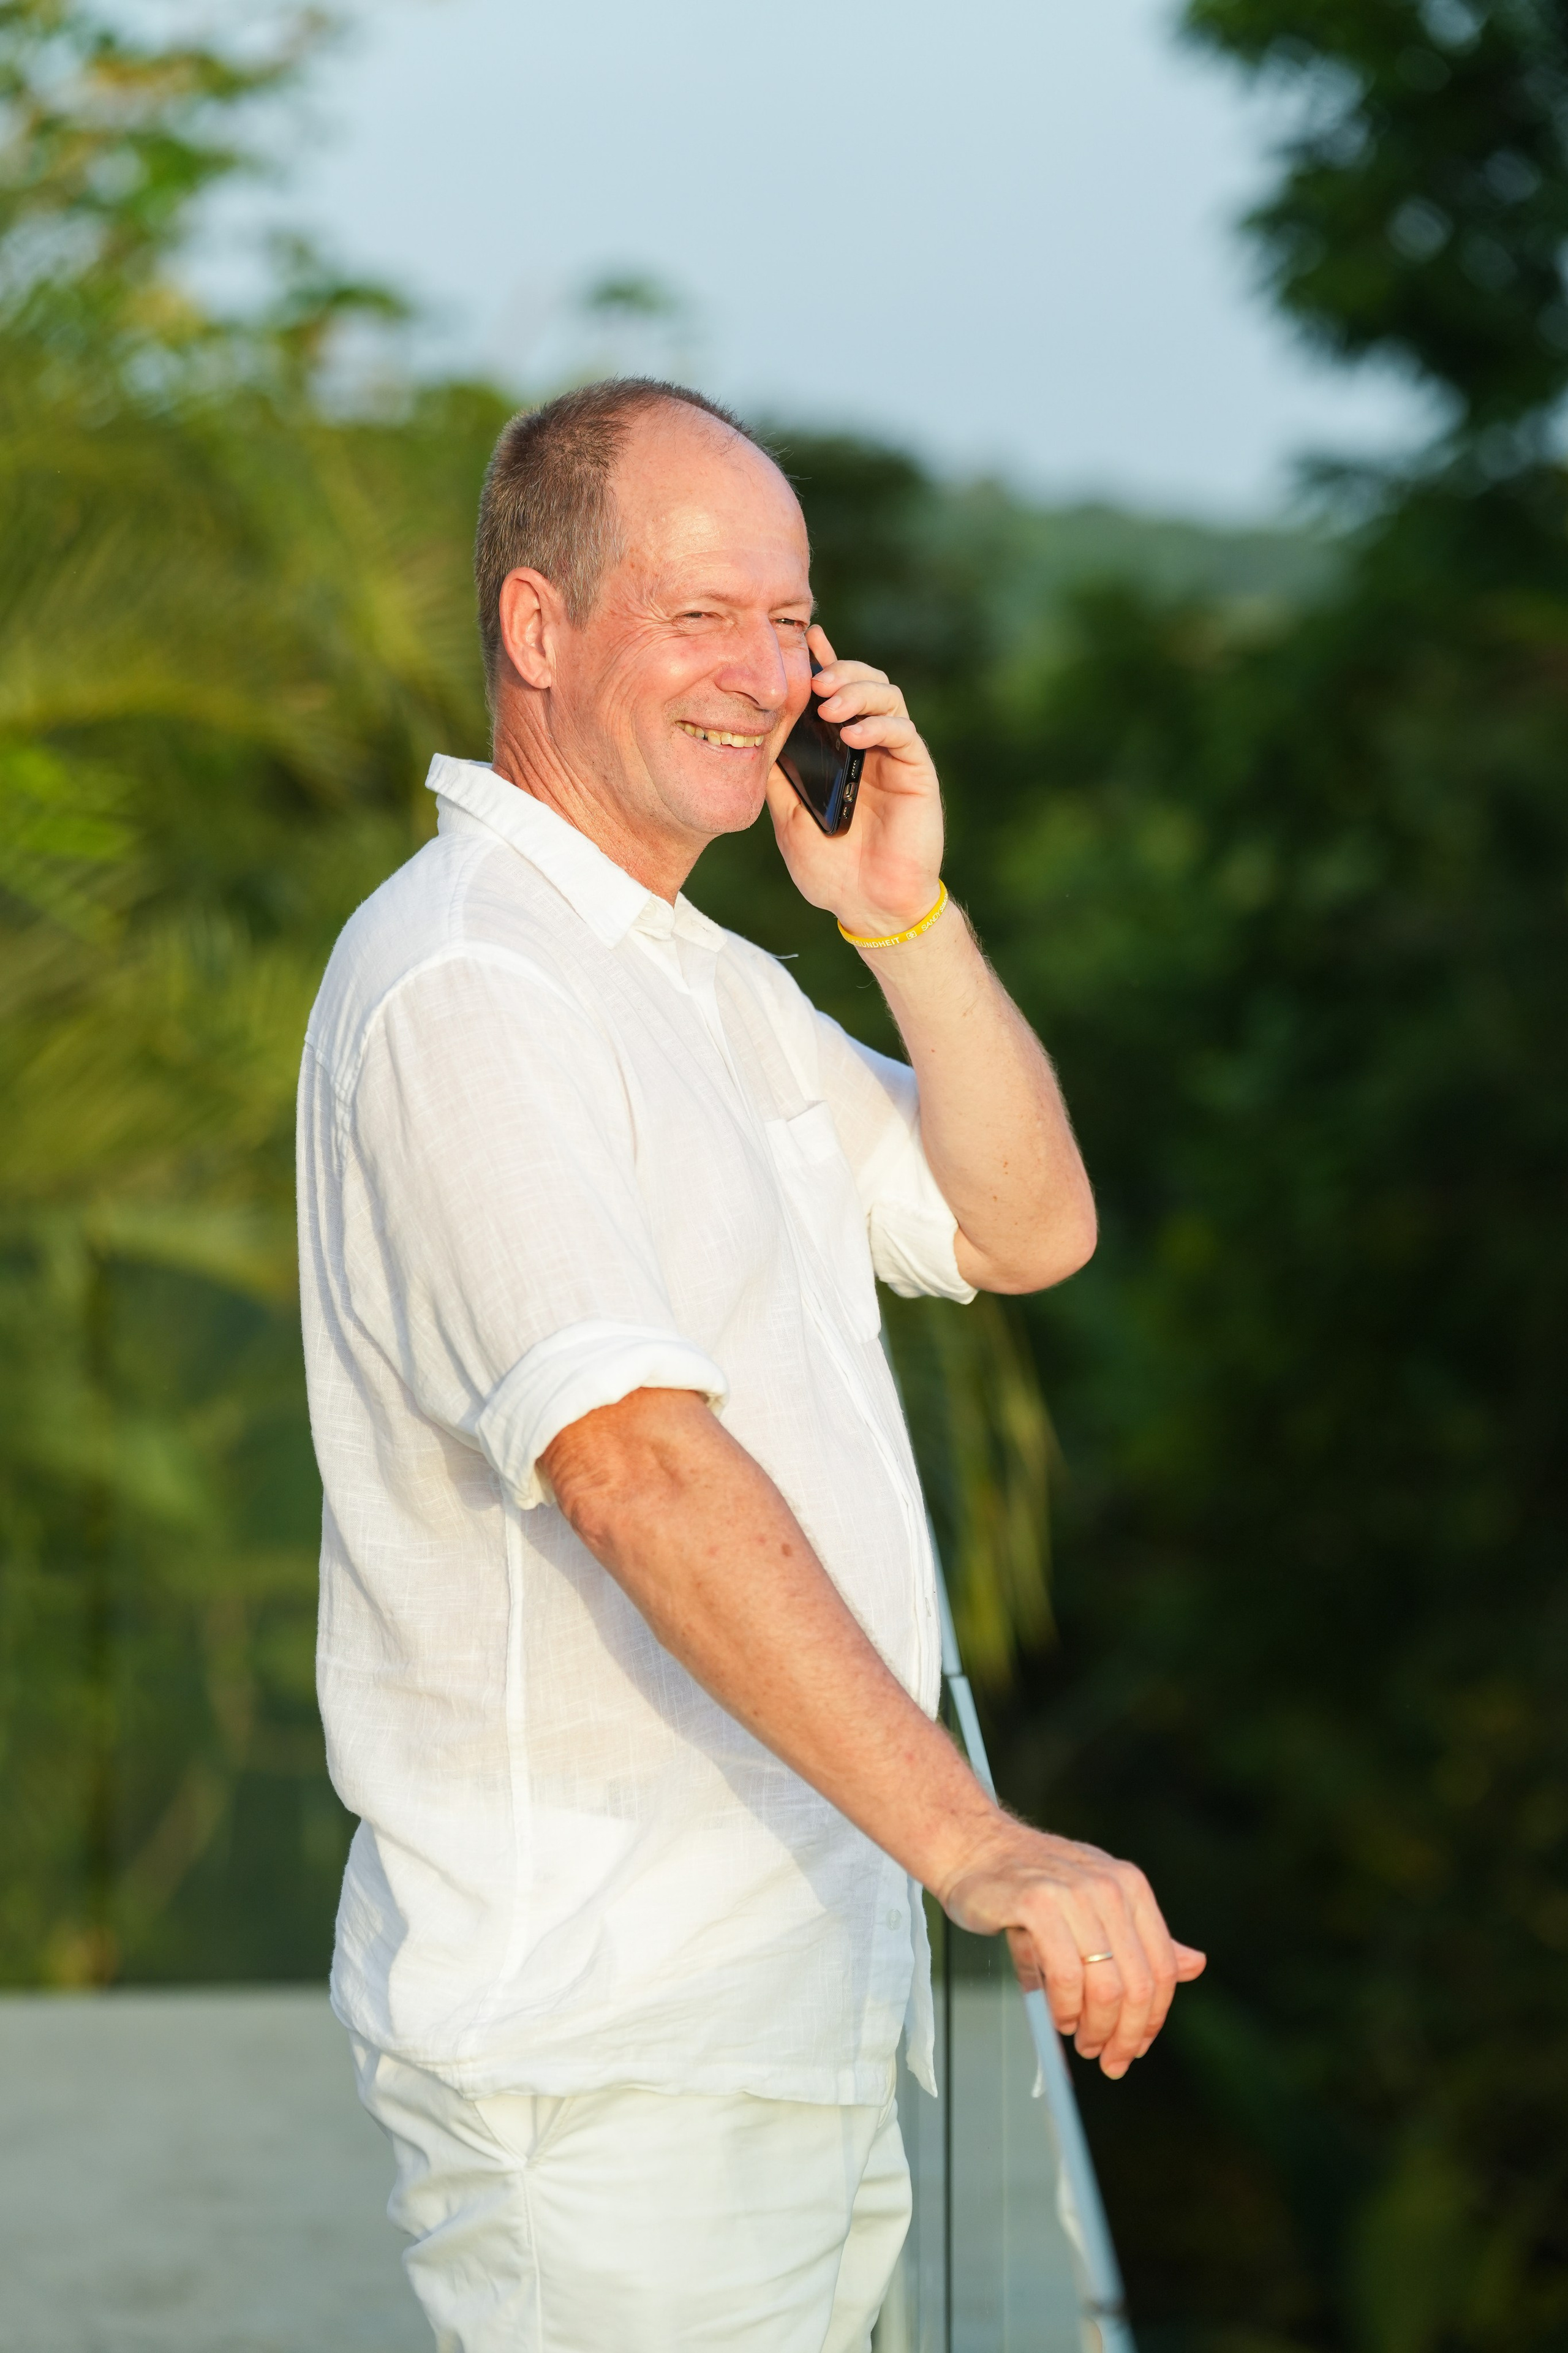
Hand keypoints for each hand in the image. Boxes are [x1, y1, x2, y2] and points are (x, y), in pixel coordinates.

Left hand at [765, 624, 944, 939]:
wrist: (868, 907)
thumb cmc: (831, 869)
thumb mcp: (788, 819)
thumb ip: (780, 777)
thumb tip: (756, 732)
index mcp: (838, 752)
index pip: (833, 695)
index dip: (823, 663)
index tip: (803, 640)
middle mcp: (868, 746)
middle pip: (864, 683)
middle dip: (841, 671)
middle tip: (816, 680)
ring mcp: (893, 757)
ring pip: (887, 697)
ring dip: (858, 692)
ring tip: (831, 705)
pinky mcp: (916, 772)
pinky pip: (903, 733)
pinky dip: (878, 726)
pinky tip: (853, 735)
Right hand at [940, 1822, 1206, 2078]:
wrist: (974, 1846)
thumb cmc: (1035, 1884)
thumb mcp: (1096, 1904)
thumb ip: (1141, 1939)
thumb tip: (1197, 1965)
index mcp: (1131, 1886)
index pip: (1161, 1968)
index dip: (1152, 2019)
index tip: (1134, 2048)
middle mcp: (1109, 1886)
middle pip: (1137, 1984)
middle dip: (1125, 2035)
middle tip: (1107, 2059)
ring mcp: (1073, 1892)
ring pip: (1104, 1986)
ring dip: (1095, 2028)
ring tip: (1081, 2039)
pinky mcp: (1036, 1903)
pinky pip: (1065, 1976)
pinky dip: (1065, 2009)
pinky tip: (1058, 2018)